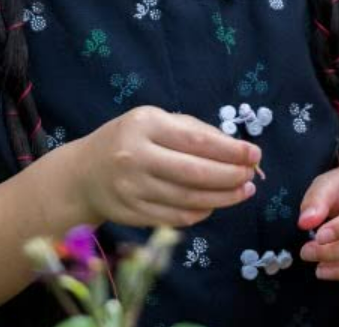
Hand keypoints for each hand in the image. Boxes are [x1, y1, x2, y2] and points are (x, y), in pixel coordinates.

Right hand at [66, 106, 260, 228]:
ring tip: (243, 191)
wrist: (83, 173)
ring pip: (188, 199)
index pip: (197, 141)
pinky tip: (215, 204)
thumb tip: (238, 151)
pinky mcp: (130, 214)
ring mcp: (130, 189)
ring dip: (223, 198)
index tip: (254, 154)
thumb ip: (196, 131)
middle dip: (231, 176)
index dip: (231, 150)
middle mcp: (135, 157)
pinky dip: (201, 212)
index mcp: (145, 125)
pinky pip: (175, 217)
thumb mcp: (157, 121)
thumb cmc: (131, 139)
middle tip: (252, 176)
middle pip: (195, 174)